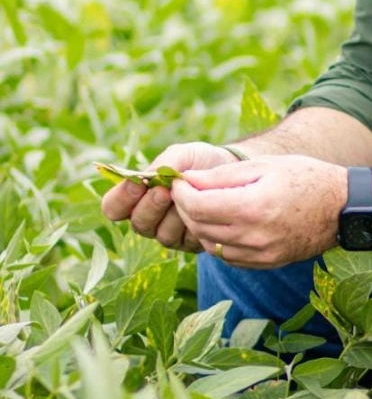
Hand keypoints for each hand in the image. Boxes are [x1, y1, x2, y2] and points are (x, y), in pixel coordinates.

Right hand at [101, 143, 237, 251]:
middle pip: (138, 223)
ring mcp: (169, 233)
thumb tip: (149, 176)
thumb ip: (165, 161)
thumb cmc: (199, 162)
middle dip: (151, 206)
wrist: (232, 172)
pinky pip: (186, 241)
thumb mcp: (184, 153)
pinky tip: (205, 209)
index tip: (138, 183)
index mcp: (138, 197)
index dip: (122, 198)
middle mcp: (149, 219)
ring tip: (191, 197)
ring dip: (176, 215)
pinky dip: (195, 224)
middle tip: (166, 191)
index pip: (113, 207)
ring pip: (162, 234)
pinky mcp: (189, 244)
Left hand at [172, 156, 346, 268]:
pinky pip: (228, 256)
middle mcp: (254, 236)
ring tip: (207, 204)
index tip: (178, 181)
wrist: (343, 207)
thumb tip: (187, 179)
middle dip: (187, 208)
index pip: (198, 206)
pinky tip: (226, 222)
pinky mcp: (266, 263)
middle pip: (200, 227)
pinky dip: (219, 240)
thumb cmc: (306, 177)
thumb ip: (223, 175)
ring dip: (201, 225)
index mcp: (253, 207)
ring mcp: (260, 254)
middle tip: (188, 191)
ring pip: (211, 244)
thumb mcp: (266, 166)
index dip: (181, 193)